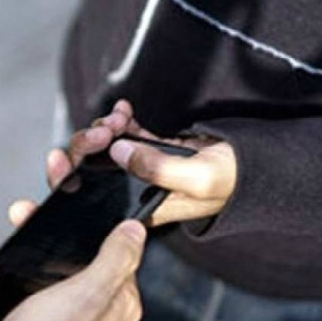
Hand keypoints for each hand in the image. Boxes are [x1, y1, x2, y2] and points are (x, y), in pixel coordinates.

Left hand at [46, 100, 237, 225]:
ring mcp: (142, 172)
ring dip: (107, 127)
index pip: (91, 201)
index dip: (68, 179)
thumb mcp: (197, 178)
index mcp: (140, 210)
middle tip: (108, 126)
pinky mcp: (152, 153)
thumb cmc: (232, 180)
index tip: (62, 156)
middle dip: (91, 143)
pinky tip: (125, 110)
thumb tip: (116, 152)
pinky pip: (125, 137)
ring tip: (122, 115)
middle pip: (92, 172)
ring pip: (106, 150)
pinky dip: (121, 121)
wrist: (259, 168)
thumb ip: (156, 166)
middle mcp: (135, 194)